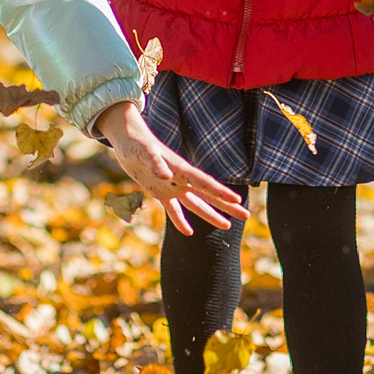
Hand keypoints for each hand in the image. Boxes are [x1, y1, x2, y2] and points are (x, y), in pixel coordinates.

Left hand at [97, 101, 247, 234]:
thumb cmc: (137, 142)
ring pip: (196, 204)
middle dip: (227, 205)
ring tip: (228, 226)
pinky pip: (172, 210)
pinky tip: (188, 232)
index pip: (205, 182)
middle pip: (208, 195)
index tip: (238, 199)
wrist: (127, 140)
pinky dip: (180, 221)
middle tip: (246, 215)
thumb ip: (156, 162)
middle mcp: (181, 179)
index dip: (221, 192)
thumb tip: (167, 177)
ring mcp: (172, 186)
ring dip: (211, 215)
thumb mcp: (145, 152)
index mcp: (181, 169)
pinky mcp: (159, 192)